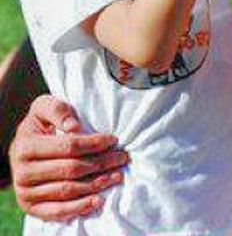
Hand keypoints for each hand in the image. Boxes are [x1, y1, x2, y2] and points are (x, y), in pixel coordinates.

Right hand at [10, 96, 127, 221]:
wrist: (23, 148)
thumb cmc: (39, 124)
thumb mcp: (43, 107)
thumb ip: (57, 110)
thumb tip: (74, 127)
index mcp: (25, 147)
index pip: (68, 147)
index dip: (93, 143)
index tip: (113, 140)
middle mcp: (23, 173)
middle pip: (71, 170)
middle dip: (101, 163)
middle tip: (122, 158)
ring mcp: (26, 193)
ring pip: (68, 191)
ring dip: (96, 184)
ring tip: (116, 176)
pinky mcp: (31, 208)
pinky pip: (57, 212)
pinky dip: (79, 207)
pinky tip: (98, 200)